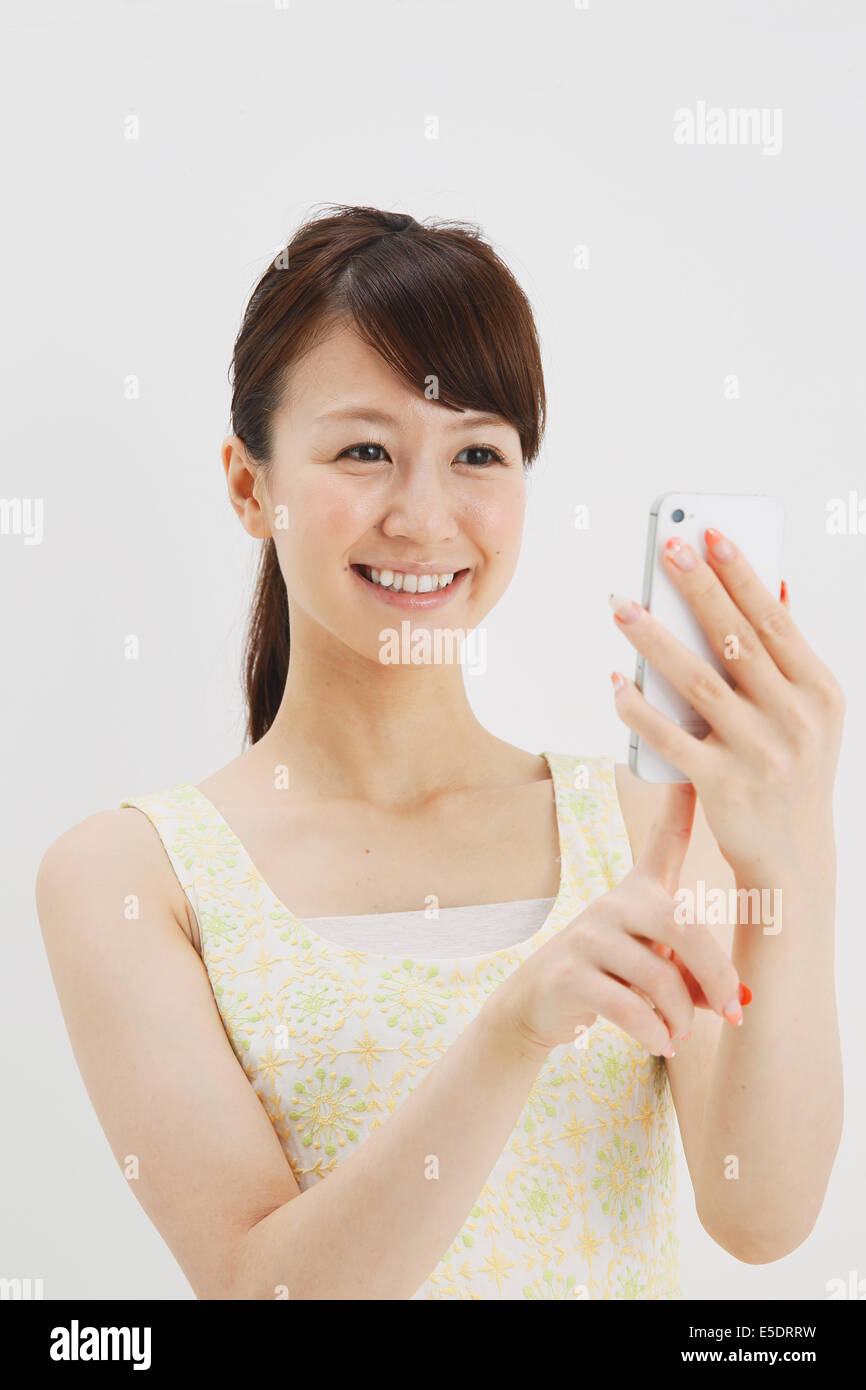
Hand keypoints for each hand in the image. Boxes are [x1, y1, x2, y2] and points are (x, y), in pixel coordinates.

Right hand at [492, 781, 744, 1061]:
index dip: (678, 806)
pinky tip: (661, 1042)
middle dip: (716, 974)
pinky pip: (629, 1007)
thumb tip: (741, 1003)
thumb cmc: (611, 977)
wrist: (539, 1004)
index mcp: (639, 893)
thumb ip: (695, 973)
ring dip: (682, 1015)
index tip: (691, 771)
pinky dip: (655, 1033)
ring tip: (681, 1031)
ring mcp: (588, 938)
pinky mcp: (569, 975)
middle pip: (682, 925)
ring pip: (659, 977)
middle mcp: (614, 904)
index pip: (663, 841)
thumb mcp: (654, 964)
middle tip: (733, 1009)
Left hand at [609, 532, 844, 880]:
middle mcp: (794, 719)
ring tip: (622, 605)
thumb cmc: (792, 770)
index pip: (774, 620)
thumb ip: (789, 656)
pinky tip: (615, 682)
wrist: (792, 859)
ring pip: (697, 681)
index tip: (710, 533)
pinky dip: (639, 709)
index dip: (741, 573)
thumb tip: (773, 585)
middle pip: (735, 639)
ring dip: (654, 639)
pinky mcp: (722, 785)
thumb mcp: (811, 714)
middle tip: (666, 547)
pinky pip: (671, 737)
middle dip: (698, 588)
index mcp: (819, 691)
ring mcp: (759, 753)